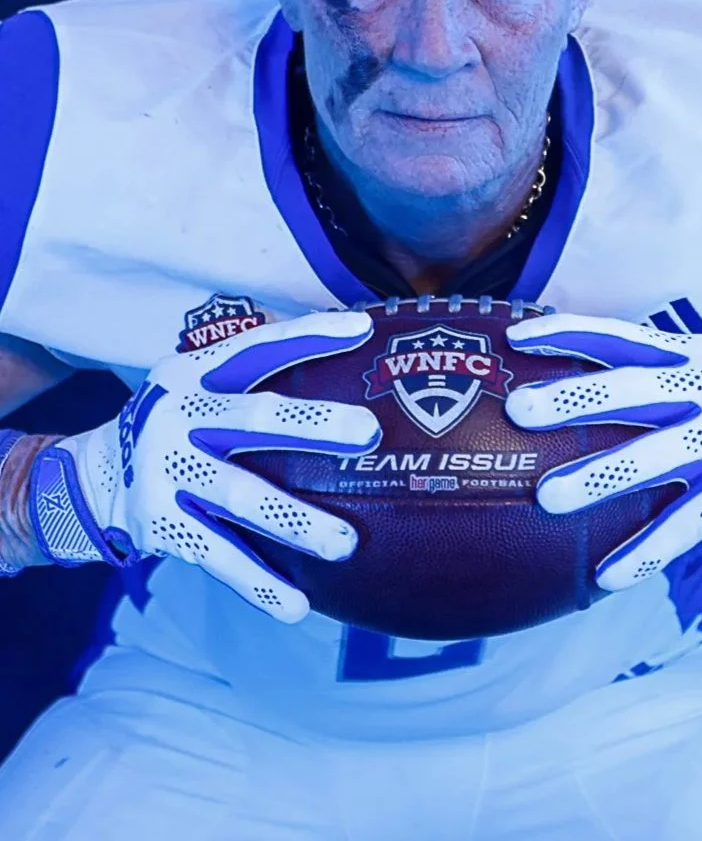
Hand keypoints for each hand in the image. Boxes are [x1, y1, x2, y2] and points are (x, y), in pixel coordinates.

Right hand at [29, 311, 380, 621]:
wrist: (99, 473)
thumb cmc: (184, 421)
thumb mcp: (204, 382)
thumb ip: (259, 374)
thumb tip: (353, 343)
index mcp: (198, 374)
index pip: (258, 348)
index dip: (308, 337)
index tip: (363, 330)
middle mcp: (179, 415)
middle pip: (253, 418)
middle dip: (312, 425)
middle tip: (368, 433)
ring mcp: (167, 471)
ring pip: (240, 497)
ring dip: (296, 521)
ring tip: (346, 544)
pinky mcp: (161, 524)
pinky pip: (218, 556)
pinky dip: (258, 583)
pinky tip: (297, 605)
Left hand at [504, 313, 701, 590]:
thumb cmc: (698, 416)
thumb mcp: (675, 380)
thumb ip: (621, 376)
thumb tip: (528, 380)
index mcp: (681, 354)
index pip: (616, 337)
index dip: (566, 333)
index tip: (515, 338)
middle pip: (629, 390)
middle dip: (571, 398)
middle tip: (517, 410)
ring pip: (650, 458)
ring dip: (596, 477)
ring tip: (546, 497)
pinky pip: (681, 526)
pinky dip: (643, 552)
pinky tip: (604, 576)